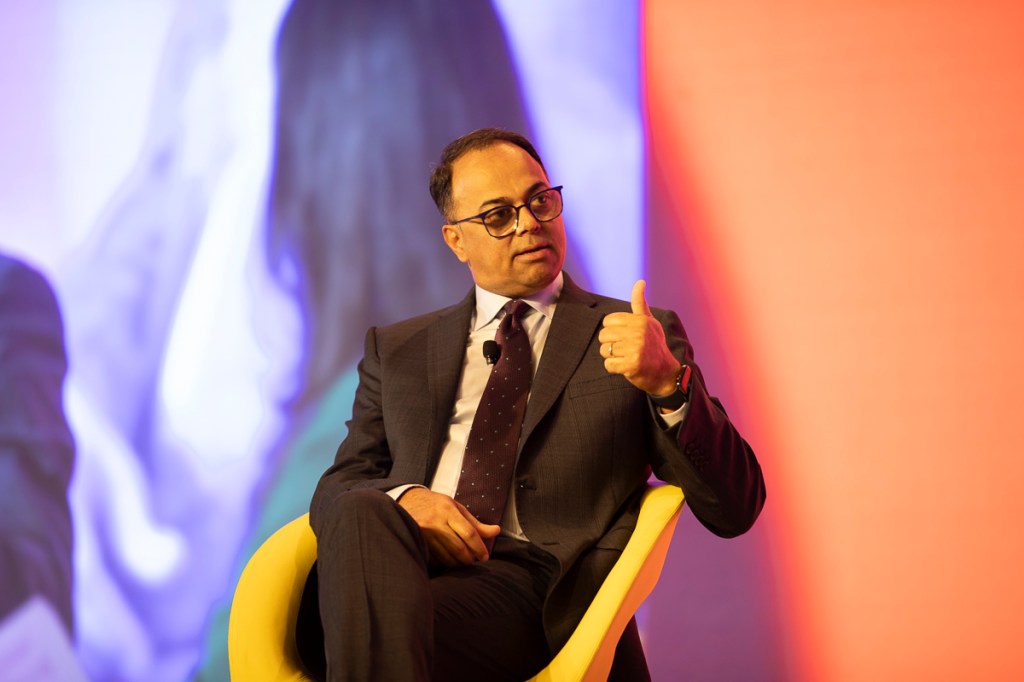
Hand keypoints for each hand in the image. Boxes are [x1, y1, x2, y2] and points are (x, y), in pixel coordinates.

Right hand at [398, 487, 500, 565]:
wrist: (409, 501)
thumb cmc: (437, 504)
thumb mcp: (457, 508)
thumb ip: (476, 523)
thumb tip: (496, 531)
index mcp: (448, 510)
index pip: (469, 533)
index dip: (479, 547)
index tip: (485, 556)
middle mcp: (436, 522)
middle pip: (459, 547)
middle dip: (470, 558)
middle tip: (476, 561)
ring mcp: (425, 533)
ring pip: (447, 556)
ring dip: (459, 563)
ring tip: (465, 562)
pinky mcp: (419, 541)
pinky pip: (436, 558)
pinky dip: (447, 563)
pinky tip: (452, 561)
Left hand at [599, 280, 680, 395]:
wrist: (666, 372)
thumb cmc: (654, 345)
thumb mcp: (649, 322)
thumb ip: (640, 303)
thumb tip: (640, 281)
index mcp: (640, 320)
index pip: (607, 321)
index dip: (612, 331)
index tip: (625, 337)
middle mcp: (638, 332)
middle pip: (603, 335)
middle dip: (610, 344)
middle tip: (625, 349)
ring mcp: (636, 349)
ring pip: (604, 350)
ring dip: (612, 357)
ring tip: (626, 357)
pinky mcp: (632, 365)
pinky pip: (608, 365)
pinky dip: (614, 368)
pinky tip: (626, 367)